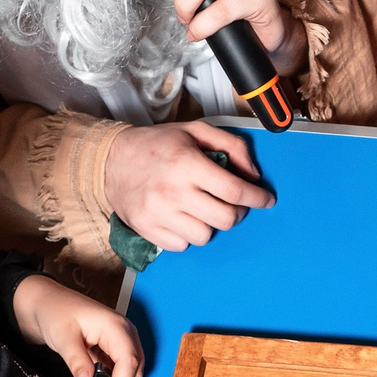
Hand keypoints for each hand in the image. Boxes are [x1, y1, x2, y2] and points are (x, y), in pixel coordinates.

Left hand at [10, 275, 142, 376]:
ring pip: (129, 372)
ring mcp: (120, 341)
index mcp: (115, 326)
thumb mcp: (62, 336)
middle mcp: (123, 333)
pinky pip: (118, 370)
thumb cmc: (55, 311)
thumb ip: (76, 360)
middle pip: (134, 369)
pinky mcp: (112, 348)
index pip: (129, 360)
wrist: (47, 303)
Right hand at [102, 121, 273, 251]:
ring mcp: (158, 213)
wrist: (111, 160)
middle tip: (232, 204)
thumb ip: (231, 145)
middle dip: (236, 212)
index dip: (257, 197)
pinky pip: (182, 245)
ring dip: (210, 224)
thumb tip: (252, 174)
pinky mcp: (147, 229)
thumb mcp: (195, 131)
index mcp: (187, 163)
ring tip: (201, 208)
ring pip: (205, 236)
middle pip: (225, 218)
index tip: (265, 199)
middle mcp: (173, 191)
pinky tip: (182, 217)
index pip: (234, 190)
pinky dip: (187, 234)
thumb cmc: (157, 145)